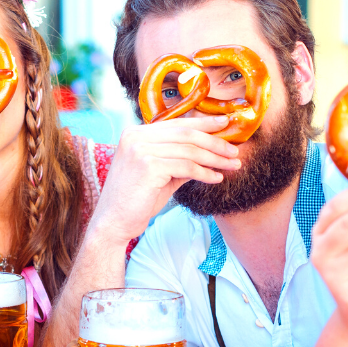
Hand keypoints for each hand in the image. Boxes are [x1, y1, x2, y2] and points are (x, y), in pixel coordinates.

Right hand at [85, 115, 241, 244]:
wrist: (113, 223)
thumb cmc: (136, 201)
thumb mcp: (161, 174)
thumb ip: (180, 160)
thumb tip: (209, 153)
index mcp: (136, 133)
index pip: (177, 124)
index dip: (204, 123)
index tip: (226, 124)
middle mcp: (136, 136)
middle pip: (186, 134)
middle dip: (215, 141)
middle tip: (234, 151)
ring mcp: (140, 149)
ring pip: (189, 150)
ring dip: (215, 158)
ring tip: (232, 165)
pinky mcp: (148, 165)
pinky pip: (186, 166)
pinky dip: (205, 172)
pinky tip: (216, 178)